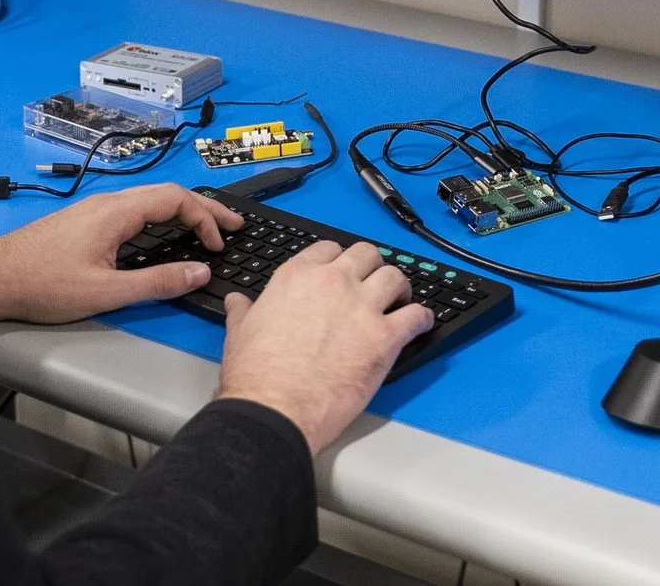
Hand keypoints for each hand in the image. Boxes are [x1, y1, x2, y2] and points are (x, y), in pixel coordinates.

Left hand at [0, 183, 240, 327]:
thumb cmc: (42, 286)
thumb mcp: (105, 292)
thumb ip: (156, 282)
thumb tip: (199, 272)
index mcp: (115, 212)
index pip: (176, 199)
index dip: (206, 218)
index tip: (220, 243)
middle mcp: (107, 203)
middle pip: (167, 194)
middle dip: (204, 209)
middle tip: (232, 225)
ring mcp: (94, 209)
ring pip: (150, 201)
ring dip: (182, 212)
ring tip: (206, 229)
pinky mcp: (84, 221)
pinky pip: (134, 209)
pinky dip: (161, 218)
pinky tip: (164, 235)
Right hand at [217, 240, 433, 452]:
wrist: (274, 409)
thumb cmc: (255, 376)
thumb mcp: (239, 332)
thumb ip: (244, 311)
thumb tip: (237, 302)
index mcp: (297, 277)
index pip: (328, 250)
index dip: (338, 261)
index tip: (343, 273)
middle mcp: (332, 283)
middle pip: (366, 254)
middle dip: (371, 267)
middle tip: (373, 284)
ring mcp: (361, 308)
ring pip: (394, 276)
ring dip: (399, 288)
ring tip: (400, 300)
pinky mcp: (383, 338)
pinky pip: (415, 316)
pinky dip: (422, 318)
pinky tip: (420, 323)